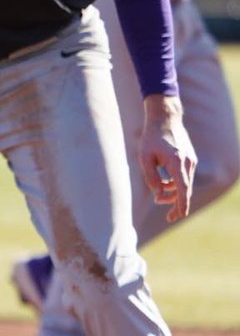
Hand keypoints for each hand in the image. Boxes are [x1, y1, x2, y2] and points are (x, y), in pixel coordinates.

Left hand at [138, 95, 196, 221]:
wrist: (164, 119)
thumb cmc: (151, 137)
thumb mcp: (144, 157)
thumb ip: (151, 177)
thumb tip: (158, 194)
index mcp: (176, 162)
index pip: (182, 189)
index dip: (181, 205)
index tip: (178, 216)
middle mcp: (188, 163)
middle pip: (184, 190)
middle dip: (175, 202)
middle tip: (167, 214)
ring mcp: (191, 161)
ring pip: (184, 184)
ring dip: (173, 192)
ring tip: (158, 196)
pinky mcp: (190, 159)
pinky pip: (184, 176)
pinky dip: (176, 183)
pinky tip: (164, 183)